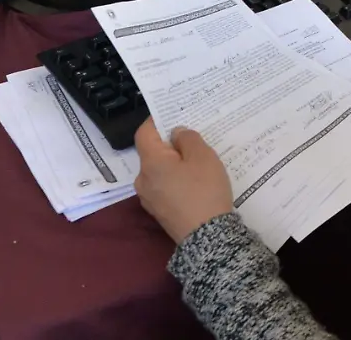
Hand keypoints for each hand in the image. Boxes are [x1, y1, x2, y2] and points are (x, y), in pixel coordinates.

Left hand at [133, 120, 232, 244]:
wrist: (208, 237)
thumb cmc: (204, 191)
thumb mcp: (203, 156)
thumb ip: (188, 138)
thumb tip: (176, 134)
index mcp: (150, 162)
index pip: (144, 132)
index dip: (157, 120)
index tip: (173, 114)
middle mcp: (143, 180)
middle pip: (152, 153)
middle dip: (170, 144)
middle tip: (193, 140)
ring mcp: (149, 198)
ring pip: (158, 171)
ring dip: (173, 164)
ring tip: (197, 163)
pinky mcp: (159, 212)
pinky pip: (164, 187)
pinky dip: (175, 180)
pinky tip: (194, 183)